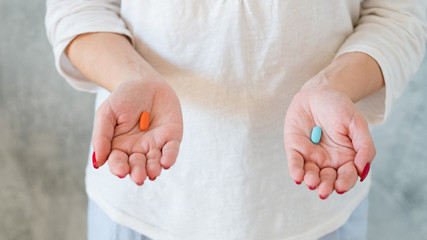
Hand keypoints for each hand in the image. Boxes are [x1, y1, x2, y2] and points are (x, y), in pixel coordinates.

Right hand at [92, 80, 182, 184]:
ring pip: (155, 162)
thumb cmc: (123, 98)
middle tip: (138, 177)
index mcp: (119, 147)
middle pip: (137, 166)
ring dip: (154, 168)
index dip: (119, 168)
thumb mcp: (107, 113)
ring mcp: (156, 144)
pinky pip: (171, 149)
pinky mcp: (172, 137)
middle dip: (138, 172)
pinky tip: (166, 162)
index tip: (121, 171)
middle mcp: (138, 150)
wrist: (145, 82)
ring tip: (153, 172)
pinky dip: (170, 157)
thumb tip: (98, 162)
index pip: (118, 162)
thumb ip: (102, 136)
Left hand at [284, 84, 374, 198]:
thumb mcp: (357, 123)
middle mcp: (328, 161)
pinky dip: (296, 170)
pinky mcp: (295, 148)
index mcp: (346, 158)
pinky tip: (298, 176)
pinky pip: (295, 162)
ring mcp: (311, 155)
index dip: (345, 183)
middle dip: (326, 186)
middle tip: (323, 190)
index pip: (347, 176)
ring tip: (311, 182)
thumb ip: (364, 146)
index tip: (341, 186)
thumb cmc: (340, 108)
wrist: (319, 92)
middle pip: (328, 179)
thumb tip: (362, 169)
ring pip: (311, 174)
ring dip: (311, 181)